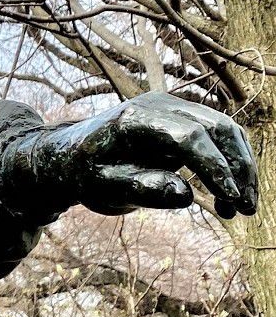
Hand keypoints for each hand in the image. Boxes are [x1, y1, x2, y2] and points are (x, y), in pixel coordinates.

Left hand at [5, 92, 257, 219]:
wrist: (71, 156)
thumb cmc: (83, 173)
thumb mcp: (101, 187)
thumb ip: (139, 189)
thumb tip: (185, 194)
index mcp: (134, 118)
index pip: (188, 135)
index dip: (214, 166)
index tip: (230, 199)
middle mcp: (159, 105)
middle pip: (215, 128)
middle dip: (237, 169)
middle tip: (244, 211)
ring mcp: (173, 108)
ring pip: (225, 130)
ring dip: (241, 168)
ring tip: (239, 210)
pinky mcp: (183, 120)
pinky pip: (219, 136)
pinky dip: (232, 163)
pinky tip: (228, 197)